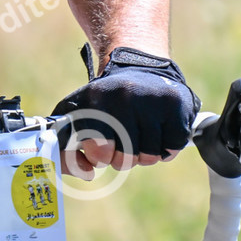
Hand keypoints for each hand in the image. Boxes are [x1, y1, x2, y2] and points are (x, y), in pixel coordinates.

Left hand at [51, 46, 199, 177]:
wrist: (142, 67)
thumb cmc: (106, 101)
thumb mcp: (77, 112)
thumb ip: (65, 147)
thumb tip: (84, 172)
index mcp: (96, 98)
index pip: (99, 150)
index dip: (99, 157)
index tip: (99, 149)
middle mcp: (124, 95)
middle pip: (126, 159)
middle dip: (122, 159)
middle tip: (121, 143)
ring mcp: (152, 99)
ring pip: (150, 156)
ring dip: (145, 154)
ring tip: (140, 133)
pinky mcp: (175, 103)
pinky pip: (172, 147)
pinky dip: (166, 147)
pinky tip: (159, 129)